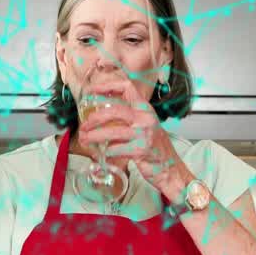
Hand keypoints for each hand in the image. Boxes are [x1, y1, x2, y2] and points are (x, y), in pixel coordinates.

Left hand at [78, 81, 192, 197]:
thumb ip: (129, 118)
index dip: (107, 86)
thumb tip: (102, 115)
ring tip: (85, 140)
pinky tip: (104, 154)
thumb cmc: (156, 148)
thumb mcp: (145, 126)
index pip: (127, 87)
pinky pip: (116, 149)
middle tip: (84, 126)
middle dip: (94, 118)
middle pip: (114, 110)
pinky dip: (107, 152)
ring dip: (94, 136)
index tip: (92, 91)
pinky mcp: (140, 150)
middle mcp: (145, 118)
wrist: (171, 168)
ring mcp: (144, 134)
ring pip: (112, 132)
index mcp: (145, 108)